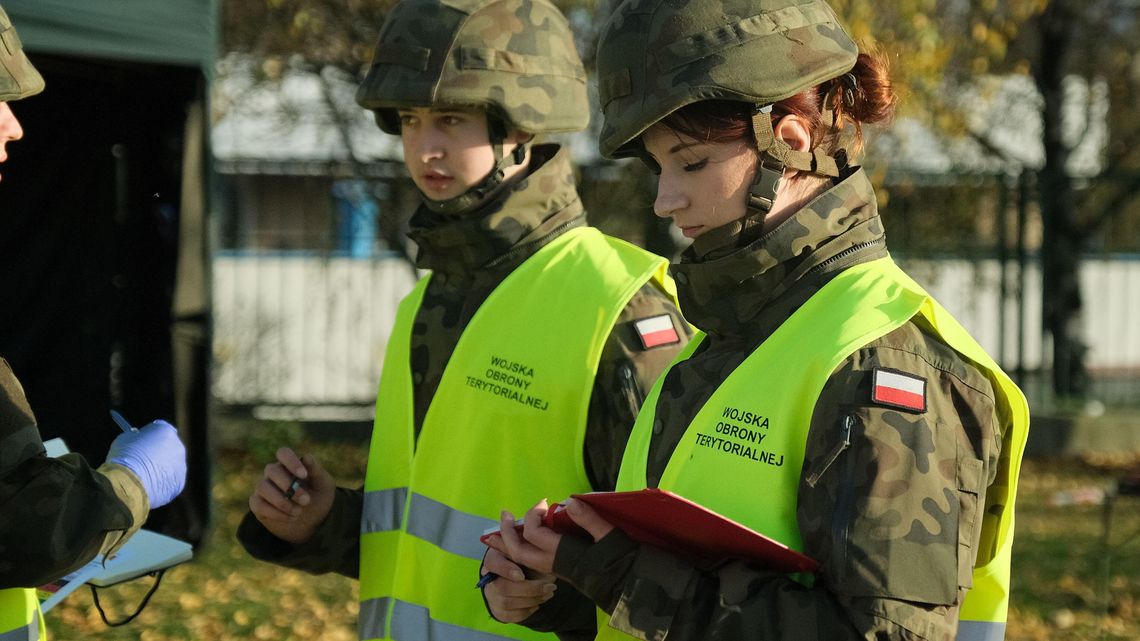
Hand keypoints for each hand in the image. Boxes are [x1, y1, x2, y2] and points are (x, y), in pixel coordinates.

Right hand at [105, 419, 186, 507]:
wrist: (129, 482)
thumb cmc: (124, 458)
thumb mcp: (124, 440)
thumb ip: (133, 436)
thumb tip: (135, 436)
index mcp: (165, 431)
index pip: (160, 428)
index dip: (150, 434)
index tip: (142, 440)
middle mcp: (177, 445)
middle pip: (168, 446)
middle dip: (158, 451)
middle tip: (143, 459)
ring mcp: (180, 464)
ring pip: (169, 464)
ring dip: (160, 468)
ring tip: (142, 476)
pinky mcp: (179, 481)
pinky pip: (169, 480)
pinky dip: (161, 482)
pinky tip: (148, 485)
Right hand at [248, 447, 334, 544]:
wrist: (313, 521)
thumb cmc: (318, 497)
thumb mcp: (323, 485)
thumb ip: (316, 471)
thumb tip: (306, 456)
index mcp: (290, 464)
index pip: (283, 453)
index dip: (291, 462)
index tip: (303, 475)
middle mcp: (273, 473)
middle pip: (272, 470)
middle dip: (289, 486)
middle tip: (306, 501)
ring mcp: (263, 488)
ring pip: (263, 487)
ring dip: (282, 502)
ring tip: (299, 512)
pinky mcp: (257, 504)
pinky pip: (258, 505)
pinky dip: (275, 513)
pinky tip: (291, 518)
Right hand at [480, 547, 555, 622]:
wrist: (524, 578)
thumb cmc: (526, 561)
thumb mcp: (528, 552)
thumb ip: (529, 551)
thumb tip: (540, 548)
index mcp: (494, 558)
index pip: (493, 563)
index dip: (506, 570)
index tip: (521, 575)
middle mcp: (488, 578)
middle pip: (503, 587)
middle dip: (530, 589)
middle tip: (550, 587)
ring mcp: (491, 596)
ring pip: (507, 603)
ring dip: (532, 600)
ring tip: (549, 593)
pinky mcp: (498, 610)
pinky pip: (511, 615)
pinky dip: (527, 611)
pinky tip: (537, 603)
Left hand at [486, 498, 615, 577]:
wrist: (627, 589)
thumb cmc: (621, 562)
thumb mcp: (610, 538)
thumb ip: (589, 520)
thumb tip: (568, 501)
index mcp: (563, 554)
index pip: (535, 533)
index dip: (534, 515)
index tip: (546, 503)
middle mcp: (553, 564)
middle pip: (518, 551)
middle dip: (507, 532)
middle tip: (505, 513)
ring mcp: (553, 569)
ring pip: (522, 558)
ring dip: (510, 541)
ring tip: (505, 524)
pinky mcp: (557, 570)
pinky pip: (529, 560)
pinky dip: (520, 546)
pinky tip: (521, 536)